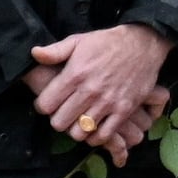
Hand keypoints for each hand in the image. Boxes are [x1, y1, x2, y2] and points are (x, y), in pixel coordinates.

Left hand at [26, 23, 169, 156]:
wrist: (142, 44)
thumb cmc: (107, 43)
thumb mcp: (79, 41)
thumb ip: (55, 51)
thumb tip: (34, 54)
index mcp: (74, 74)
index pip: (45, 105)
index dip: (42, 106)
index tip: (48, 103)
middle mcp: (90, 90)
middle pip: (60, 122)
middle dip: (58, 120)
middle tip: (63, 114)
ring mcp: (108, 102)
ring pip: (80, 132)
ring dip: (76, 129)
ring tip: (78, 121)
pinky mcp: (124, 110)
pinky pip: (104, 135)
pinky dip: (96, 136)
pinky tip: (94, 128)